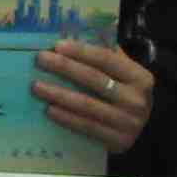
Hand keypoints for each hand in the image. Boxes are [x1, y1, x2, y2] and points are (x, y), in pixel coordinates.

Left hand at [35, 38, 155, 156]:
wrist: (140, 130)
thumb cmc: (124, 94)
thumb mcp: (124, 75)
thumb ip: (106, 57)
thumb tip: (72, 35)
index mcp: (140, 77)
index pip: (106, 59)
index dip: (81, 51)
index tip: (57, 45)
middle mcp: (137, 99)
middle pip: (94, 79)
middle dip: (65, 67)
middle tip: (41, 59)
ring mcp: (129, 122)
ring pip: (87, 104)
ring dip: (59, 94)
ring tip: (37, 86)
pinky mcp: (119, 141)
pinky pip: (87, 126)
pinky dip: (66, 117)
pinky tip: (49, 109)